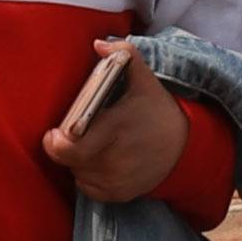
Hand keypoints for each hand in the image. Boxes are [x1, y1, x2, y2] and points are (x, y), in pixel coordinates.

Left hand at [43, 42, 196, 206]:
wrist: (185, 148)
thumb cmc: (158, 111)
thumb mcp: (145, 80)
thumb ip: (123, 56)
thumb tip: (97, 45)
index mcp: (116, 130)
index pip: (72, 148)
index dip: (56, 143)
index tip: (55, 132)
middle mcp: (115, 160)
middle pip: (71, 162)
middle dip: (67, 148)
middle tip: (73, 135)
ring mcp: (117, 181)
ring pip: (77, 174)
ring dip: (77, 162)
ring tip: (88, 145)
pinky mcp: (118, 195)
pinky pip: (87, 189)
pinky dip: (87, 176)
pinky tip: (98, 161)